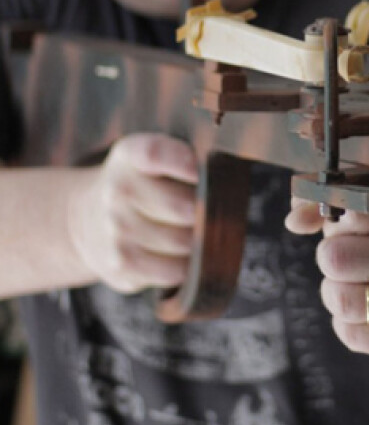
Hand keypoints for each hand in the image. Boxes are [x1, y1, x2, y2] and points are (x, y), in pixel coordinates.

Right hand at [68, 133, 197, 292]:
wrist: (88, 218)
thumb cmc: (140, 185)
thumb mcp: (151, 158)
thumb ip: (184, 158)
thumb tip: (224, 180)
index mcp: (129, 155)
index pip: (155, 154)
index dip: (183, 162)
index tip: (200, 172)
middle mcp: (118, 191)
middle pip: (181, 206)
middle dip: (204, 211)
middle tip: (211, 209)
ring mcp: (116, 230)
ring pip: (182, 242)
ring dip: (197, 240)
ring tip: (195, 230)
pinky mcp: (122, 265)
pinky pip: (173, 270)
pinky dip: (186, 265)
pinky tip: (181, 253)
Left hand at [286, 199, 368, 366]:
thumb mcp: (358, 207)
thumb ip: (319, 198)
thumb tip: (295, 220)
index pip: (353, 210)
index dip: (336, 218)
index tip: (345, 221)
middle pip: (338, 258)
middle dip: (329, 258)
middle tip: (342, 257)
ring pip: (343, 300)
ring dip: (334, 293)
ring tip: (350, 284)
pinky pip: (352, 334)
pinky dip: (345, 324)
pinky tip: (363, 312)